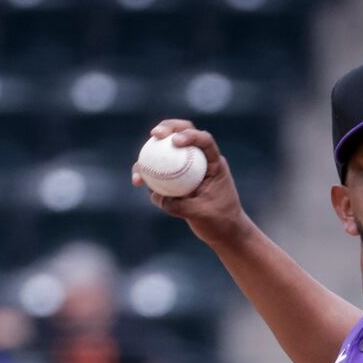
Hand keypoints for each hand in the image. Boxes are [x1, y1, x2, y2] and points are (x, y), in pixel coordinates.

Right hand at [131, 120, 246, 244]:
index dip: (190, 135)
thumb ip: (180, 205)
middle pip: (183, 134)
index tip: (174, 141)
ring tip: (139, 171)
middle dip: (167, 128)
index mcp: (214, 164)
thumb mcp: (202, 214)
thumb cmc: (220, 222)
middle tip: (155, 135)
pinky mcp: (177, 179)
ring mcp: (187, 168)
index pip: (204, 141)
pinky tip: (138, 181)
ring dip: (150, 154)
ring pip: (167, 152)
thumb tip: (156, 196)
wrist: (224, 233)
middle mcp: (200, 161)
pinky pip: (160, 172)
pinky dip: (148, 174)